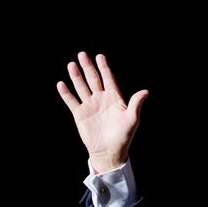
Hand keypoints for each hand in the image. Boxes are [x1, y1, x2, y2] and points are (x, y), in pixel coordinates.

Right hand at [57, 52, 148, 172]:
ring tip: (72, 65)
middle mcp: (101, 100)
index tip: (100, 56)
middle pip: (94, 79)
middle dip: (88, 67)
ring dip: (76, 76)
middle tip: (82, 54)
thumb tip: (146, 91)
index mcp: (114, 99)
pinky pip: (71, 101)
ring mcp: (90, 106)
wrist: (109, 152)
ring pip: (82, 87)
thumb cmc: (123, 137)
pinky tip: (61, 84)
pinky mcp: (80, 114)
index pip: (108, 79)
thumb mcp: (132, 120)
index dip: (104, 68)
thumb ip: (136, 104)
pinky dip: (66, 93)